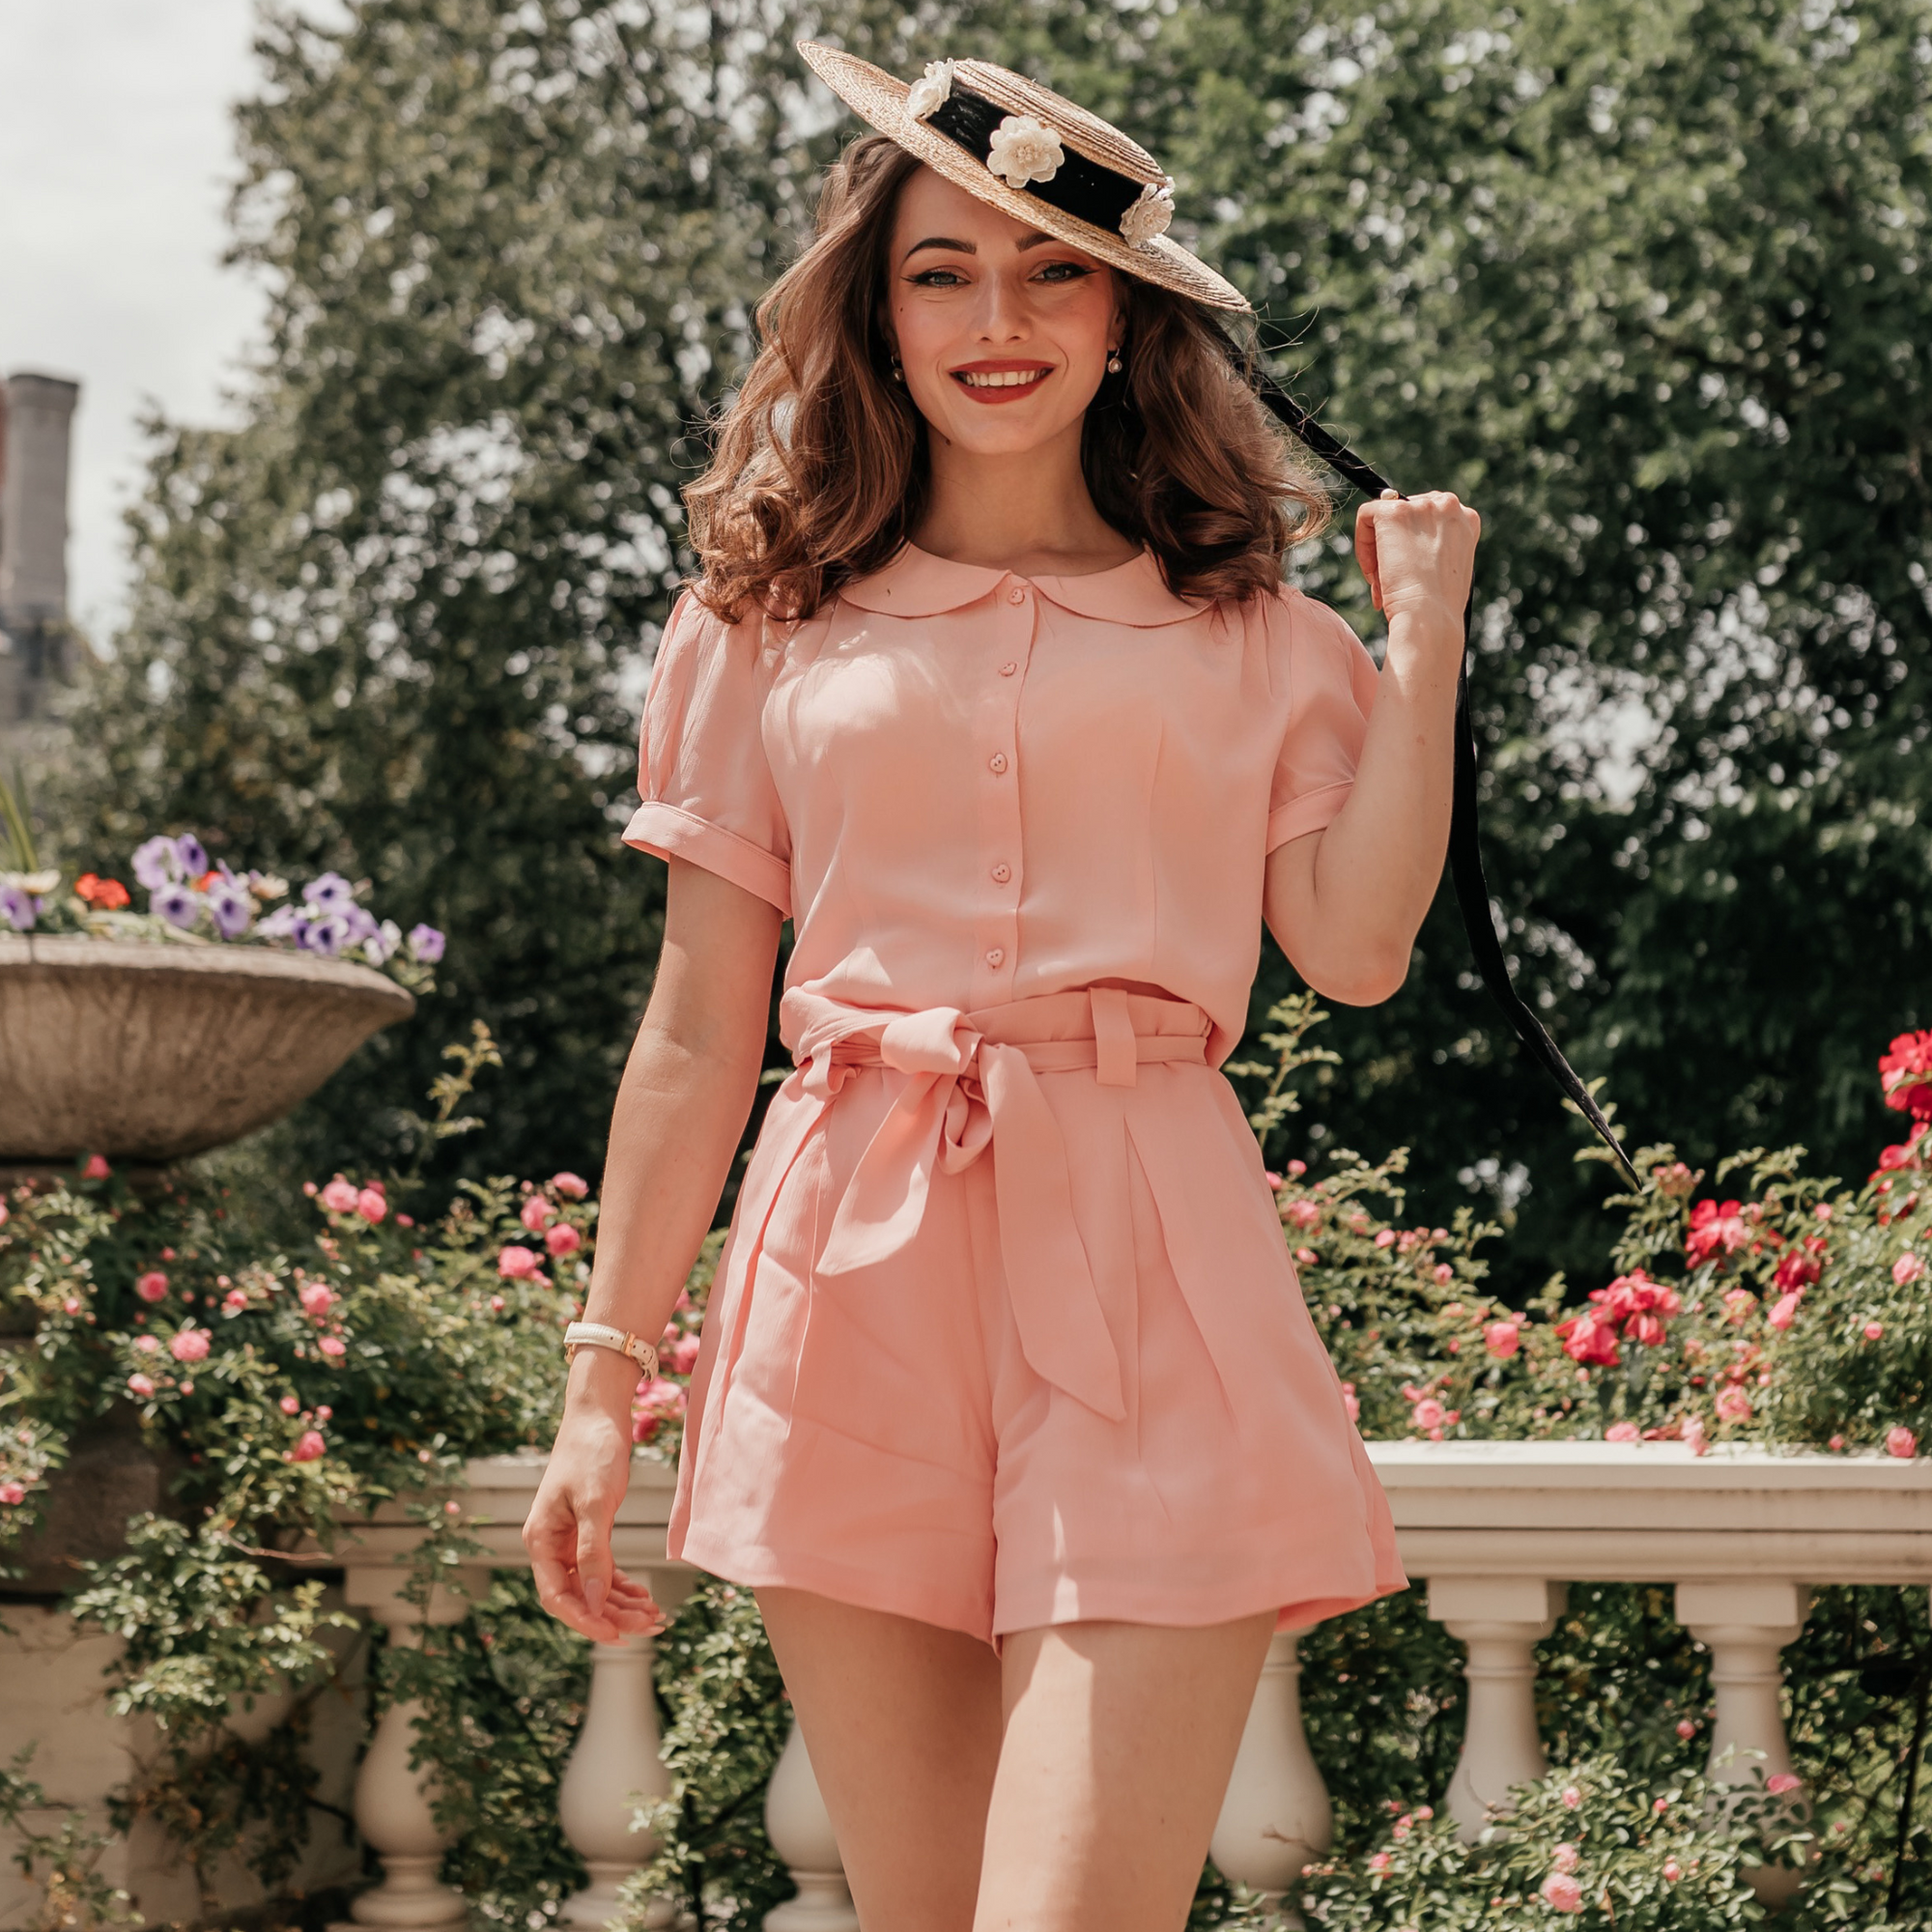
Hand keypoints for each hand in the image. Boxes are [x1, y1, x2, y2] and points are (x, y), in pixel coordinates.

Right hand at [523, 1359, 666, 1642]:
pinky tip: (645, 1597)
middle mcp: (551, 1545)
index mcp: (541, 1540)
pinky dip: (623, 1585)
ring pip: (592, 1586)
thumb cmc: (592, 1452)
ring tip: (656, 1616)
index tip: (617, 1636)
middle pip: (578, 1596)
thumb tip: (591, 1602)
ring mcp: (568, 1540)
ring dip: (621, 1603)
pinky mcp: (588, 1531)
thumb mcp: (594, 1502)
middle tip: (651, 1626)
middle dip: (613, 1615)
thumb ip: (592, 1553)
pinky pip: (602, 1569)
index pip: (557, 1597)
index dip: (585, 1620)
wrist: (599, 1414)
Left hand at [1354, 489, 1480, 625]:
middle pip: (1406, 514)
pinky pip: (1365, 516)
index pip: (1428, 517)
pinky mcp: (1393, 512)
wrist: (1430, 616)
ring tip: (1381, 583)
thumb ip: (1435, 548)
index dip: (1412, 542)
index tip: (1407, 570)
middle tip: (1389, 580)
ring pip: (1383, 517)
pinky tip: (1372, 573)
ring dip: (1377, 551)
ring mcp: (1421, 506)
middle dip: (1393, 545)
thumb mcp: (1448, 569)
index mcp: (1467, 519)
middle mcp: (1448, 505)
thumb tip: (1408, 546)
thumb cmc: (1439, 607)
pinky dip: (1361, 544)